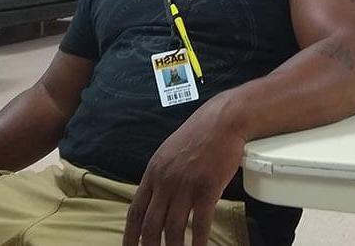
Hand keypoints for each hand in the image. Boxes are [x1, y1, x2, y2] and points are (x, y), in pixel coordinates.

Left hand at [123, 99, 246, 245]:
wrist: (223, 120)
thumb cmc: (199, 134)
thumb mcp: (169, 152)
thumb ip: (160, 176)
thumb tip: (155, 200)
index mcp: (153, 173)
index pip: (135, 211)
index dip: (130, 235)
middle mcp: (166, 181)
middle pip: (151, 225)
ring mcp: (186, 185)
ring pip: (173, 228)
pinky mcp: (208, 188)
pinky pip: (200, 222)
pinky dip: (198, 241)